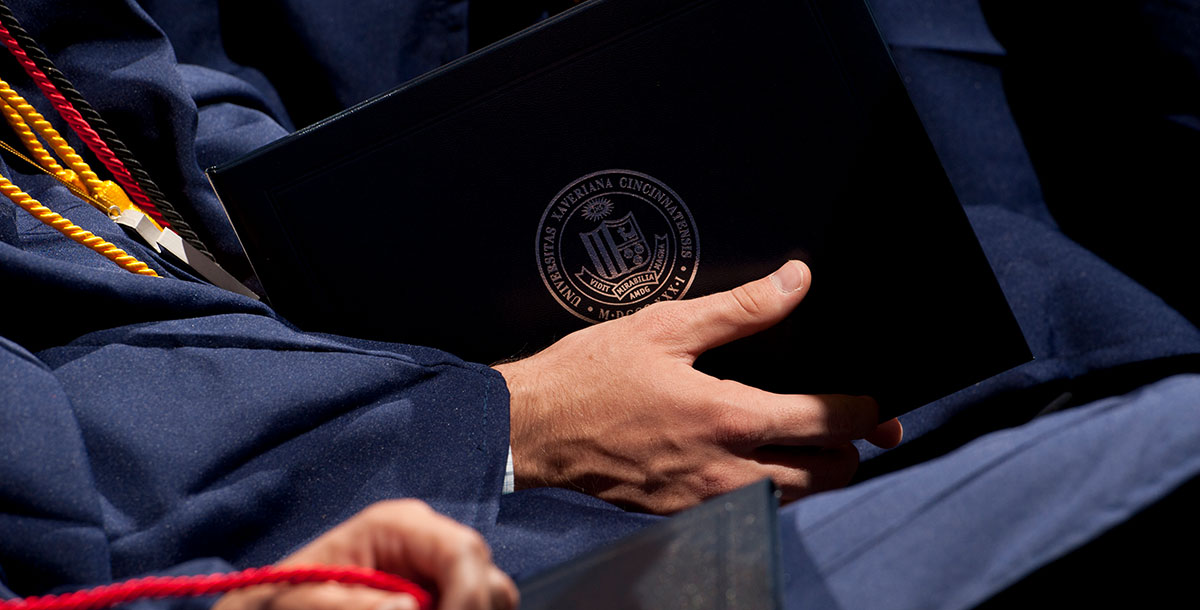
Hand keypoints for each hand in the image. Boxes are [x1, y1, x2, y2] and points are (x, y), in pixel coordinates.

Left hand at [213, 500, 517, 609]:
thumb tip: (412, 608)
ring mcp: (435, 567)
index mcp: (396, 525)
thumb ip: (354, 604)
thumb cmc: (281, 603)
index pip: (462, 551)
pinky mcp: (437, 592)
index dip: (469, 597)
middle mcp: (426, 539)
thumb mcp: (305, 601)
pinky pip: (475, 606)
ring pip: (492, 595)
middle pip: (487, 575)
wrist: (273, 608)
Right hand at [496, 260, 901, 513]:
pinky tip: (754, 458)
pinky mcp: (684, 515)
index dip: (866, 411)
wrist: (531, 431)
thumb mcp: (665, 326)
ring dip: (813, 470)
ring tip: (805, 439)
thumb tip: (795, 281)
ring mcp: (707, 501)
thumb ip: (741, 308)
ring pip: (795, 497)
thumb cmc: (588, 376)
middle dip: (850, 448)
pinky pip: (753, 509)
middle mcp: (727, 471)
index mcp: (729, 418)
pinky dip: (771, 488)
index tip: (876, 402)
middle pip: (830, 474)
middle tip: (850, 424)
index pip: (830, 424)